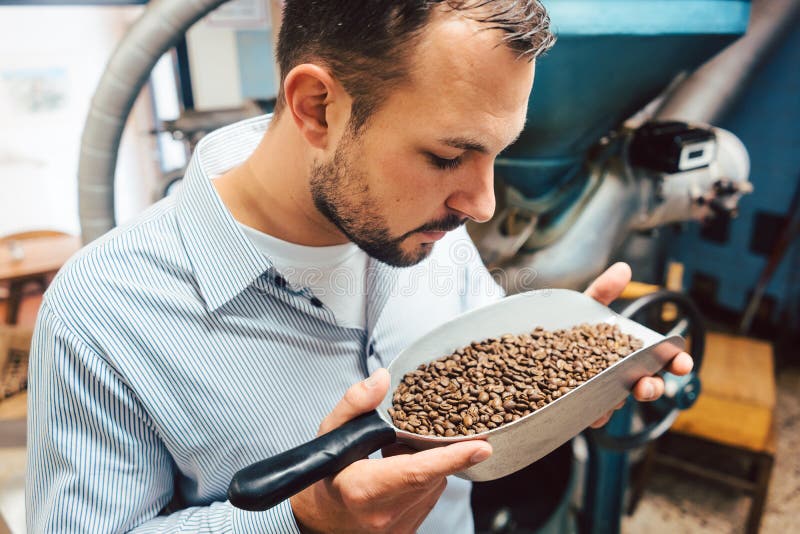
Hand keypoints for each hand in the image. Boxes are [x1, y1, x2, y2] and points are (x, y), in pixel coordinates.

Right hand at [290, 368, 491, 532]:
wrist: (322, 518)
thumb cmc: (326, 471)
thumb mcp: (331, 432)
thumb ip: (355, 403)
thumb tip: (382, 379)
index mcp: (364, 489)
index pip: (416, 472)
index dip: (452, 458)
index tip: (481, 446)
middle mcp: (385, 513)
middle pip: (430, 474)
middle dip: (430, 449)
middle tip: (407, 439)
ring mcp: (398, 528)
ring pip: (435, 485)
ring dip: (426, 465)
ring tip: (396, 456)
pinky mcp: (408, 532)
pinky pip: (430, 498)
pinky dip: (424, 480)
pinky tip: (402, 472)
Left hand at [583, 262, 693, 427]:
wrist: (536, 345)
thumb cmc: (571, 327)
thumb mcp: (585, 307)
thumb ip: (604, 290)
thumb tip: (623, 267)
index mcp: (631, 352)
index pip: (662, 359)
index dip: (676, 362)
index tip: (683, 363)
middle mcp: (621, 374)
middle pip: (645, 386)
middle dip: (651, 388)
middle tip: (646, 386)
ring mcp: (602, 393)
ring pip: (618, 404)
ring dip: (620, 403)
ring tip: (615, 401)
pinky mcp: (580, 407)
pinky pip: (589, 416)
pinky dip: (591, 415)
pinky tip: (590, 413)